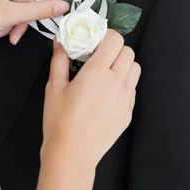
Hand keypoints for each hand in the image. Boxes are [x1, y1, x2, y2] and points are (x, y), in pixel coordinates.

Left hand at [0, 0, 69, 41]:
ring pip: (24, 2)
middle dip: (36, 9)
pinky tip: (5, 33)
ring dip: (21, 21)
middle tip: (48, 20)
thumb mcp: (10, 14)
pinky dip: (13, 22)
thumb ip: (39, 10)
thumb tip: (60, 6)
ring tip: (14, 34)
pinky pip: (14, 8)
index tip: (64, 3)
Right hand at [42, 30, 140, 166]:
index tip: (95, 41)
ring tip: (106, 73)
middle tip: (99, 57)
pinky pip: (132, 89)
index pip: (115, 40)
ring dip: (123, 65)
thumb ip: (59, 60)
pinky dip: (124, 84)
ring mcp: (126, 98)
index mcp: (97, 72)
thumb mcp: (53, 86)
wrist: (73, 153)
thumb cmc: (59, 119)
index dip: (106, 36)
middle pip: (129, 52)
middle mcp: (116, 82)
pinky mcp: (129, 112)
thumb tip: (60, 42)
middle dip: (115, 50)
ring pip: (135, 69)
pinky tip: (107, 93)